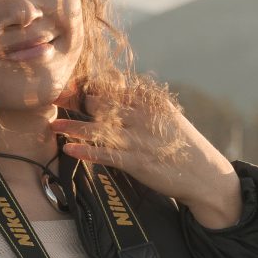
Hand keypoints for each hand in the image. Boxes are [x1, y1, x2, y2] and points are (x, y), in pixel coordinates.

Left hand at [59, 77, 245, 230]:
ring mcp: (139, 139)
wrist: (205, 175)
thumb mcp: (168, 118)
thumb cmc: (184, 146)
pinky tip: (69, 149)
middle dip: (77, 100)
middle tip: (55, 97)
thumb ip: (145, 106)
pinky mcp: (136, 162)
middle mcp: (143, 117)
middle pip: (103, 103)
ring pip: (99, 128)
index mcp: (151, 103)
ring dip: (73, 126)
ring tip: (52, 124)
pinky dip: (85, 151)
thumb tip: (123, 95)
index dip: (92, 84)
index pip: (116, 87)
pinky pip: (105, 154)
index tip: (72, 82)